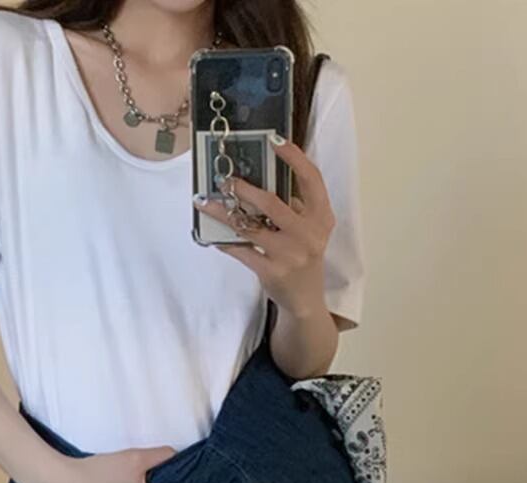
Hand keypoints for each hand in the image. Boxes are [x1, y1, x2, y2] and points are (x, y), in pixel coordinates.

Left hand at [193, 133, 334, 317]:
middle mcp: (309, 234)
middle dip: (244, 189)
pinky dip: (224, 241)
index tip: (274, 139)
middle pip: (272, 203)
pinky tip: (211, 234)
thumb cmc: (303, 256)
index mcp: (322, 217)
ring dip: (223, 213)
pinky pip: (241, 250)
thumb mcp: (309, 229)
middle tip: (225, 179)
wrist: (306, 299)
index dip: (294, 157)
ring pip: (250, 226)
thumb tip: (260, 177)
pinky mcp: (272, 271)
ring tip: (205, 202)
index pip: (312, 179)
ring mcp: (290, 254)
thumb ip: (294, 206)